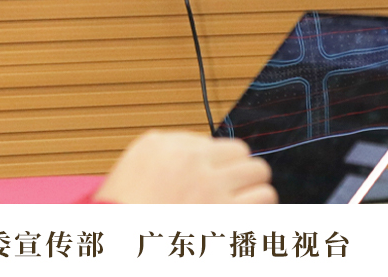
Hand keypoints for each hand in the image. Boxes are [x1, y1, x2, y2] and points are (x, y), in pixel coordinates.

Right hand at [93, 130, 275, 203]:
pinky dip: (260, 207)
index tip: (209, 179)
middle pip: (241, 152)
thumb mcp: (133, 167)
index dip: (214, 164)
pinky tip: (245, 217)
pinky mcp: (229, 213)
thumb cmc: (121, 216)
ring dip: (252, 187)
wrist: (121, 245)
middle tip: (229, 189)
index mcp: (164, 145)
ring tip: (240, 203)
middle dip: (238, 171)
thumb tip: (203, 151)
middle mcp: (191, 160)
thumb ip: (168, 152)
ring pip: (258, 171)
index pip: (213, 143)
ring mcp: (212, 186)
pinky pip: (265, 197)